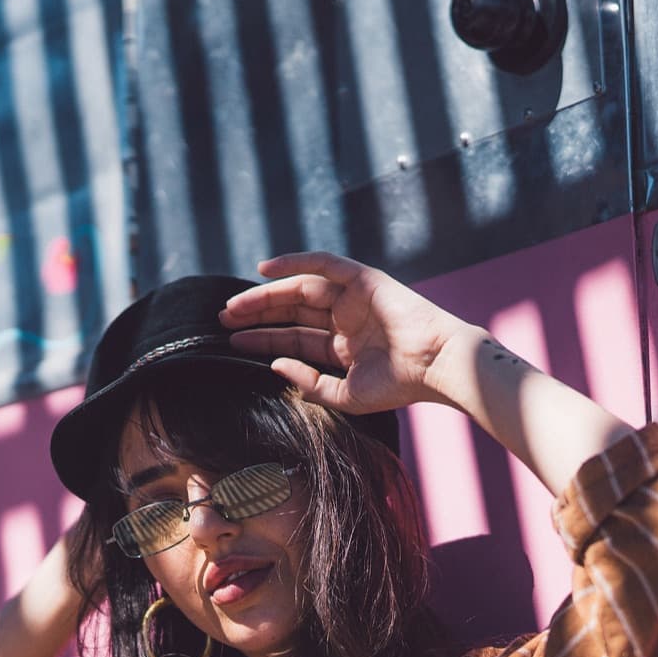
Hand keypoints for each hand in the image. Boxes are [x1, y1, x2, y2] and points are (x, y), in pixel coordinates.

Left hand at [219, 253, 473, 413]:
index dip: (263, 339)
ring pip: (300, 290)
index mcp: (345, 348)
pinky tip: (264, 269)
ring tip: (234, 304)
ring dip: (267, 294)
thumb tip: (275, 365)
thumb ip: (310, 383)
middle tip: (222, 319)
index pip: (295, 339)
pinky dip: (295, 262)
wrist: (436, 365)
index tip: (232, 341)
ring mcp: (355, 298)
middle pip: (292, 313)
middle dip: (257, 315)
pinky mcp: (364, 279)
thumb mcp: (346, 394)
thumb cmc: (399, 385)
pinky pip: (324, 264)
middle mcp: (347, 320)